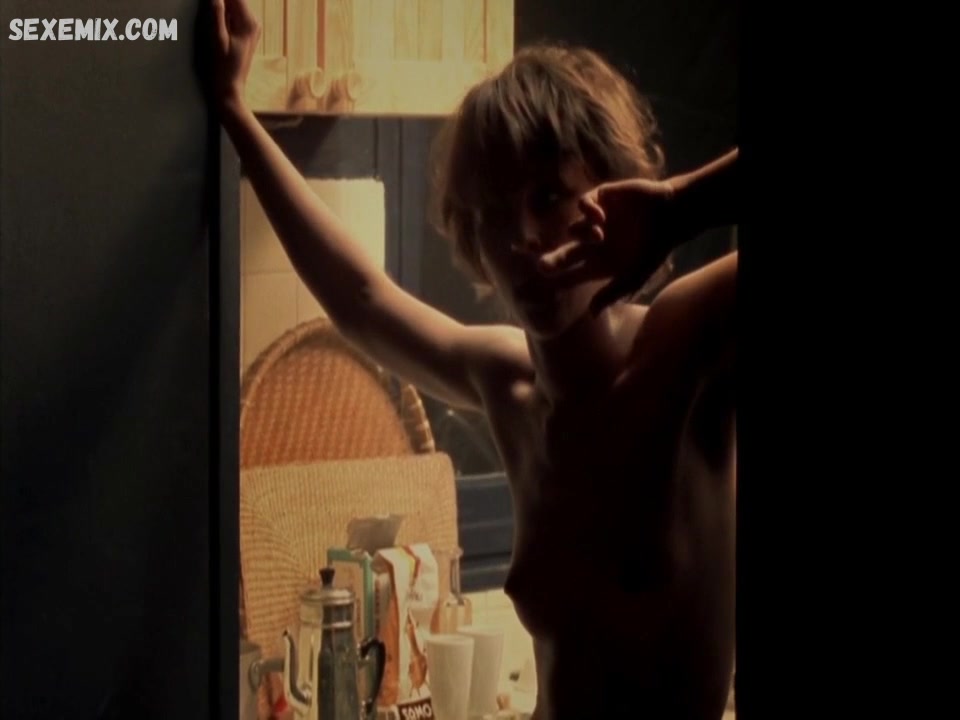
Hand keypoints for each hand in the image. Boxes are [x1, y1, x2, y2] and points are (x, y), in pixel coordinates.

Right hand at [211, 0, 260, 110]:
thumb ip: (216, 12)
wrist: (229, 91)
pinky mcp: (244, 33)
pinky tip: (212, 20)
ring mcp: (250, 28)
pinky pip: (232, 14)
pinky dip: (221, 12)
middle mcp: (253, 22)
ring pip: (232, 4)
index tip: (205, 1)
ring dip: (218, 5)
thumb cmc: (222, 68)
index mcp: (248, 21)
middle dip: (218, 1)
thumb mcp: (216, 39)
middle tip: (203, 7)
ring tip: (207, 15)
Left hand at [538, 177, 685, 313]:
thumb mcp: (634, 276)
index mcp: (597, 264)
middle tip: (542, 267)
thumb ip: (611, 293)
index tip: (546, 287)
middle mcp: (591, 245)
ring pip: (574, 230)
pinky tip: (599, 218)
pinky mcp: (600, 199)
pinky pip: (583, 204)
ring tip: (600, 236)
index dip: (558, 281)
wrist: (672, 216)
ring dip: (583, 234)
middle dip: (551, 261)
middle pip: (563, 254)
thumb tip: (591, 315)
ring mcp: (594, 222)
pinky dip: (587, 211)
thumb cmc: (654, 249)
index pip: (570, 275)